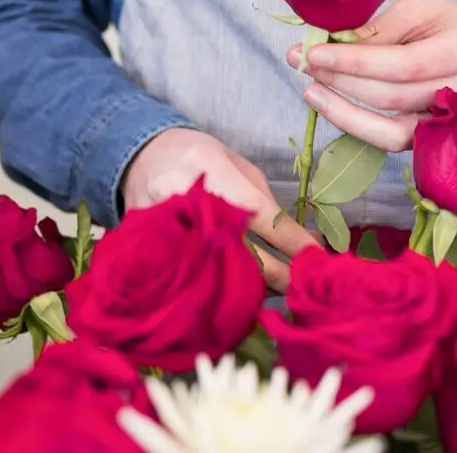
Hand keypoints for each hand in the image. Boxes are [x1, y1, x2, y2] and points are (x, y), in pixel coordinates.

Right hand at [121, 128, 317, 290]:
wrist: (141, 157)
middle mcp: (185, 198)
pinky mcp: (149, 247)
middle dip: (275, 273)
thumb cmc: (198, 158)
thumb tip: (297, 239)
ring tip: (277, 298)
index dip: (290, 239)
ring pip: (213, 270)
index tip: (316, 258)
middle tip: (302, 288)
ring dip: (247, 287)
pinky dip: (214, 288)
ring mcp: (162, 226)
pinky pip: (188, 275)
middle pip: (236, 248)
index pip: (258, 212)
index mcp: (211, 168)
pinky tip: (236, 299)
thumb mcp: (234, 164)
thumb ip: (261, 199)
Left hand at [284, 0, 456, 152]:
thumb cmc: (454, 27)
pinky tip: (332, 109)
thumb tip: (336, 42)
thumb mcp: (423, 9)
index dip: (355, 62)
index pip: (402, 64)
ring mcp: (447, 123)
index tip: (314, 52)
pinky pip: (391, 143)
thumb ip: (382, 26)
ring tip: (310, 90)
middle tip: (300, 62)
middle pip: (391, 96)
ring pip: (389, 128)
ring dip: (342, 111)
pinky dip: (358, 128)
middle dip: (339, 80)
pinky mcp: (433, 140)